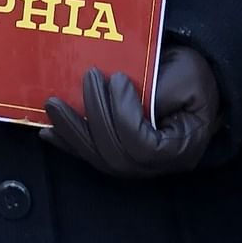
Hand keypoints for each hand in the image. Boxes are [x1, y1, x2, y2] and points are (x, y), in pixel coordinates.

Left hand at [42, 43, 221, 177]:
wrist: (192, 83)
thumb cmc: (192, 77)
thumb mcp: (188, 76)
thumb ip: (162, 90)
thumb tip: (128, 98)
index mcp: (181, 148)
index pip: (143, 145)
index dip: (124, 114)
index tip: (117, 78)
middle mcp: (156, 165)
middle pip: (115, 155)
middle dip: (94, 116)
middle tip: (87, 78)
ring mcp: (135, 165)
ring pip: (98, 158)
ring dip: (72, 130)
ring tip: (54, 105)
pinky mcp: (118, 155)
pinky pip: (89, 155)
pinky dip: (67, 142)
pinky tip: (49, 129)